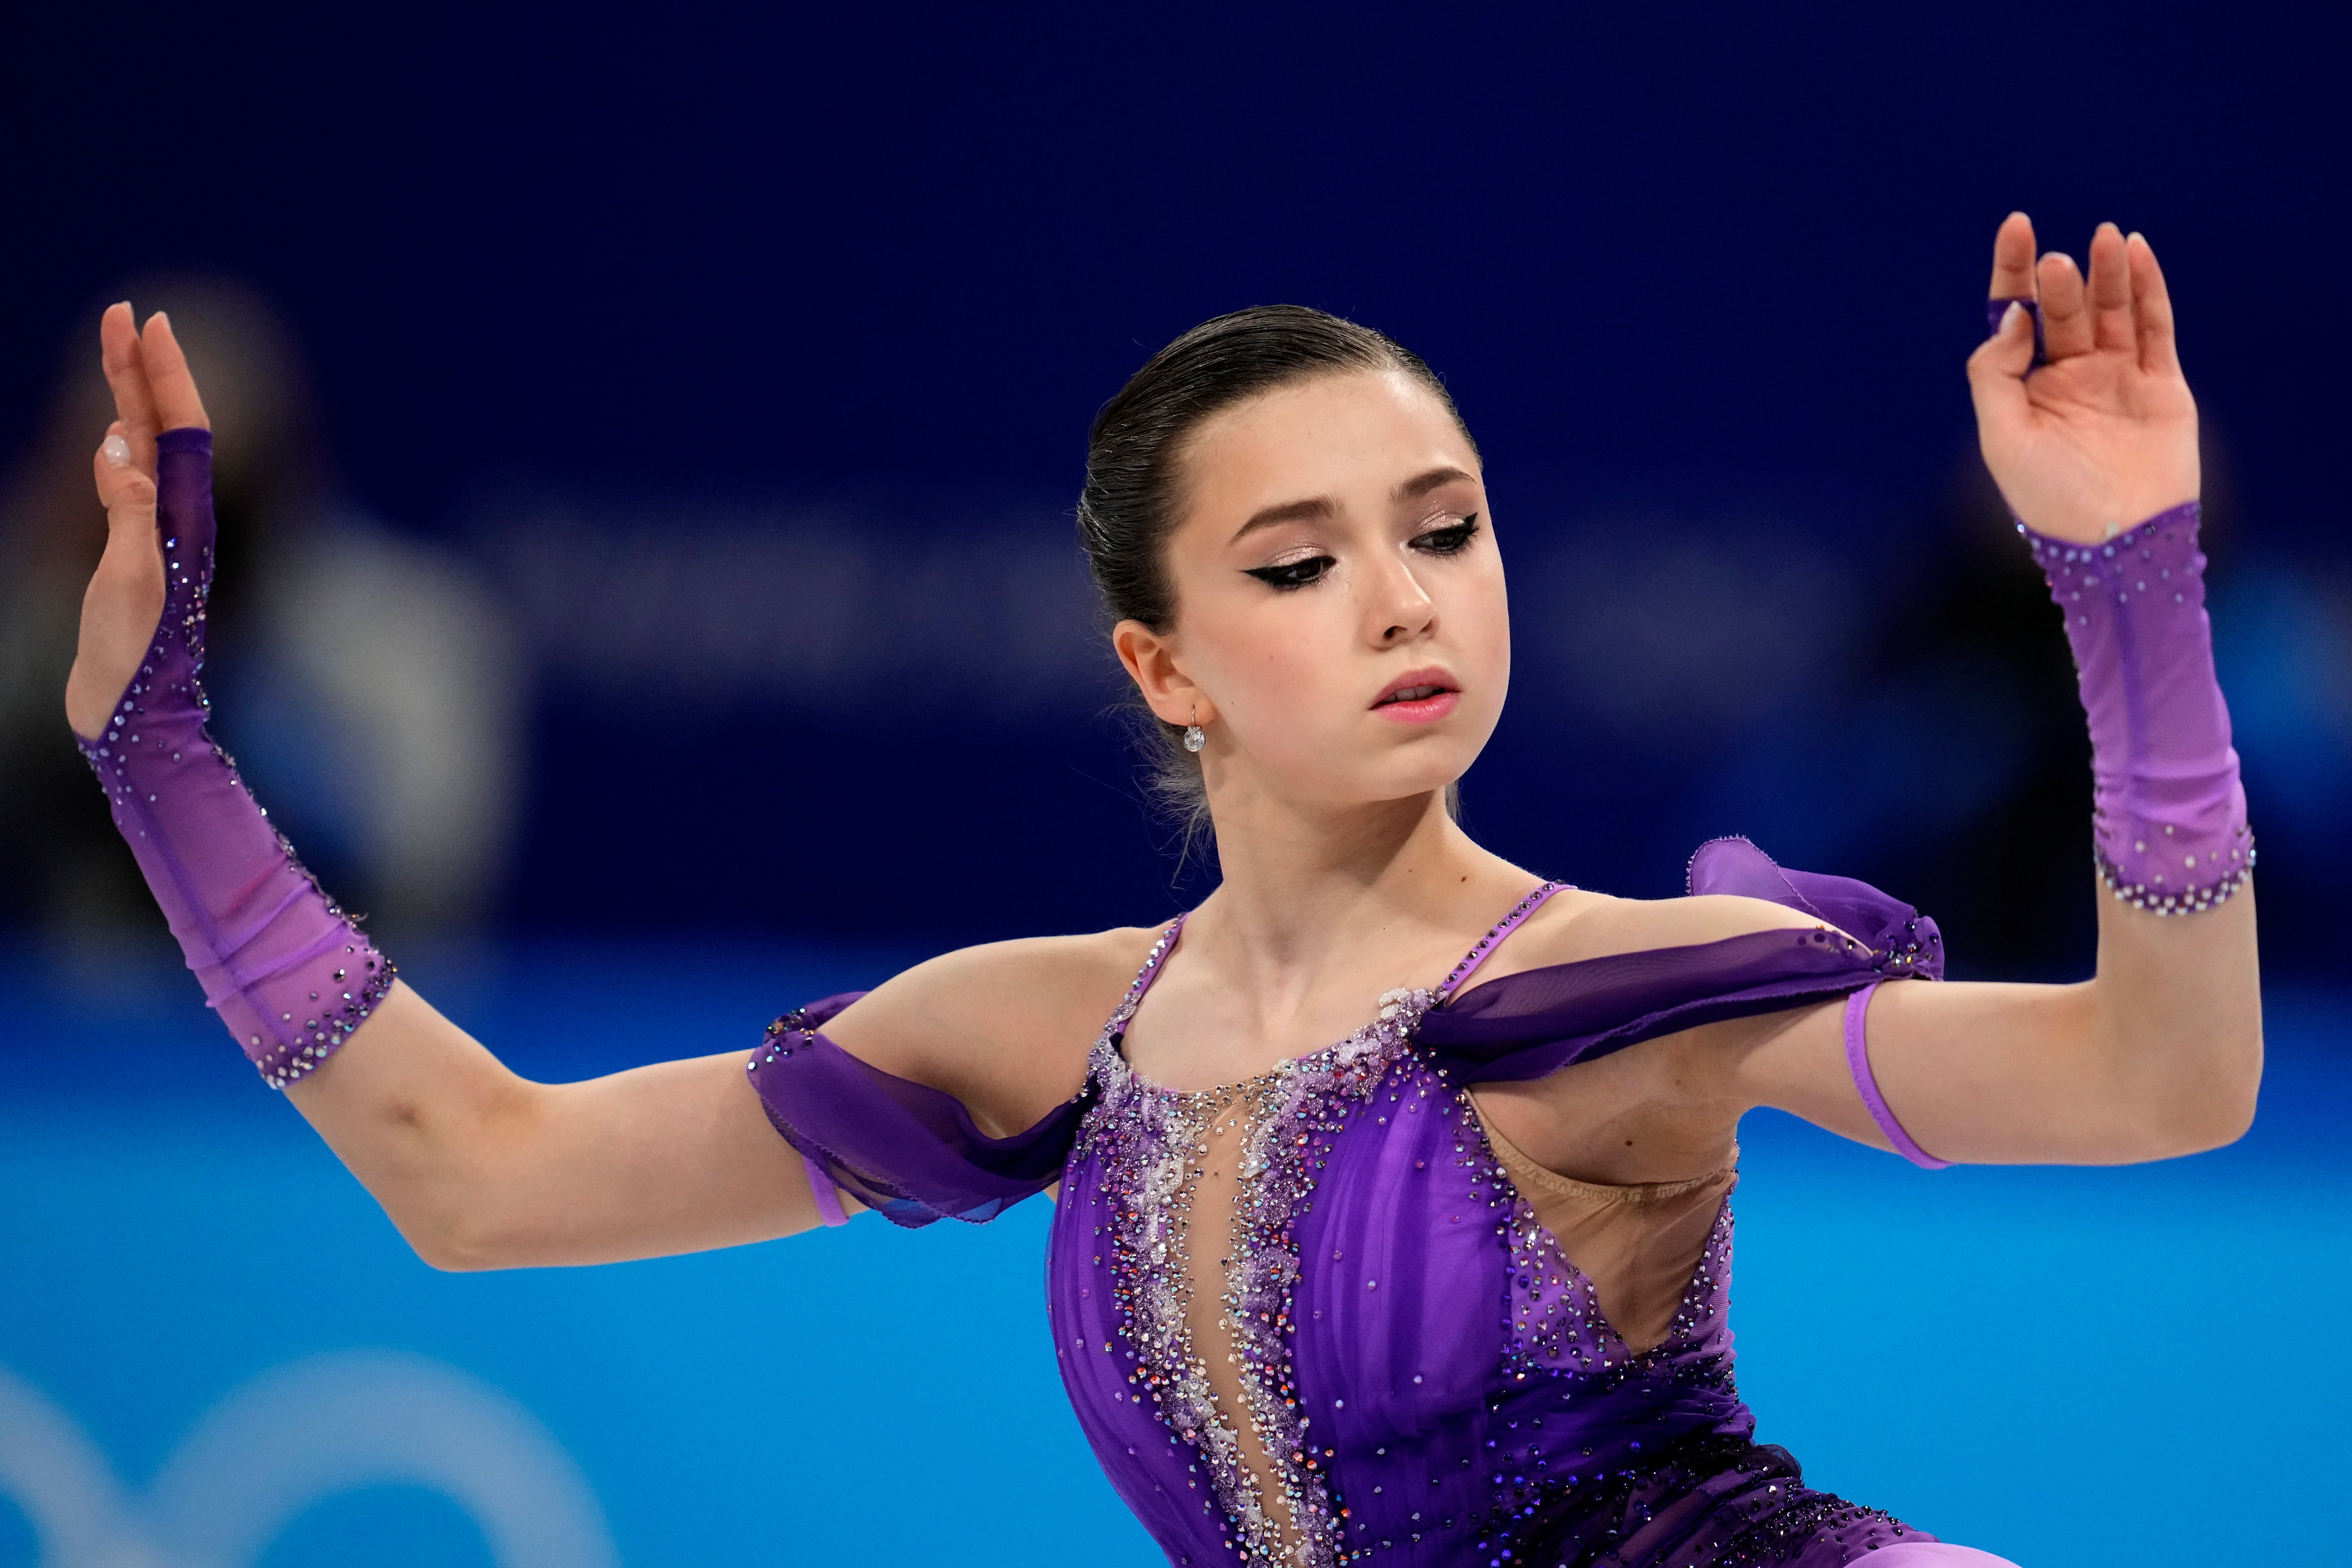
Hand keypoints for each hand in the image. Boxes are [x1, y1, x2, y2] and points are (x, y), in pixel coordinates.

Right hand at [64, 303, 210, 739]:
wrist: (132, 710)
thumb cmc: (136, 656)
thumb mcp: (133, 582)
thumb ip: (127, 516)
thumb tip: (116, 451)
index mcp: (182, 520)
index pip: (181, 429)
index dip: (166, 374)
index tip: (150, 323)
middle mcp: (173, 519)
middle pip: (161, 426)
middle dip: (143, 367)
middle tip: (124, 311)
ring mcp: (152, 535)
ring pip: (142, 448)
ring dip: (130, 396)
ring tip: (118, 347)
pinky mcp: (131, 555)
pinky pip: (127, 485)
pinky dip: (119, 449)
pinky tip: (113, 432)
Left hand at [1965, 213, 2198, 543]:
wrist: (2114, 542)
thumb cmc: (2049, 498)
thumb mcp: (2001, 437)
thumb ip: (1995, 374)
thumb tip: (2012, 317)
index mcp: (2026, 386)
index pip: (2016, 315)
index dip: (2014, 271)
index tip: (2017, 227)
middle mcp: (2070, 374)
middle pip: (2063, 309)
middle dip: (2060, 283)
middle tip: (2057, 262)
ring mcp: (2117, 376)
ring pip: (2111, 310)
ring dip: (2107, 273)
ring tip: (2104, 237)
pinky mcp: (2160, 384)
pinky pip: (2154, 327)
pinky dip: (2148, 290)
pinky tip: (2137, 253)